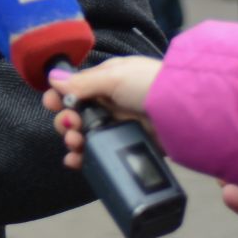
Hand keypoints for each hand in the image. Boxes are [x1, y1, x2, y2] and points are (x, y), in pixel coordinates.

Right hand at [42, 57, 161, 168]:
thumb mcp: (114, 77)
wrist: (186, 111)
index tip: (51, 105)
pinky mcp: (126, 146)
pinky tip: (75, 160)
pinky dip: (84, 158)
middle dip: (66, 121)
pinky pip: (99, 153)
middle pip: (76, 115)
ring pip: (85, 136)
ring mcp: (118, 126)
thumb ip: (82, 82)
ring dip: (73, 139)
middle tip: (70, 126)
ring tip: (75, 143)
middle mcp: (111, 103)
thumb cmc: (151, 85)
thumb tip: (53, 78)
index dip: (60, 97)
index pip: (75, 89)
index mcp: (107, 81)